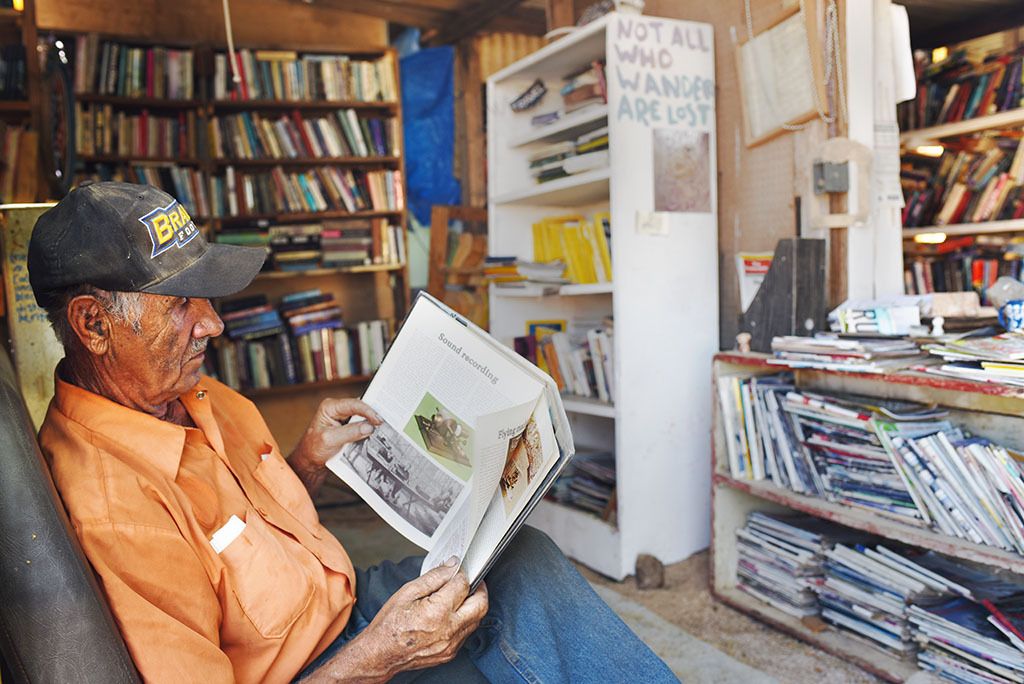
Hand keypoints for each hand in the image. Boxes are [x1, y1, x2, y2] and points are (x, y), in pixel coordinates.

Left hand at [288, 398, 382, 495]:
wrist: (309, 462)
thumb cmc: (314, 449)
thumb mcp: (331, 440)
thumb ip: (350, 432)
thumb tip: (369, 427)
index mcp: (330, 407)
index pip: (353, 404)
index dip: (368, 411)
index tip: (379, 420)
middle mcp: (337, 409)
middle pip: (359, 408)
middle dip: (372, 415)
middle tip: (385, 422)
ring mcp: (342, 418)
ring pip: (361, 416)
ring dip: (370, 422)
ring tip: (383, 428)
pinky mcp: (347, 426)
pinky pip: (360, 425)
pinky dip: (367, 429)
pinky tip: (375, 434)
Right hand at [312, 560, 488, 681]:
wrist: (380, 654)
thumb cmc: (390, 625)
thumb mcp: (408, 592)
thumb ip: (434, 577)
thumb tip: (452, 565)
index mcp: (438, 612)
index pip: (463, 585)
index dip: (461, 573)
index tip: (458, 568)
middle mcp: (449, 630)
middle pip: (480, 604)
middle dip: (479, 588)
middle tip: (470, 580)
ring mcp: (451, 644)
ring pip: (477, 619)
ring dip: (474, 605)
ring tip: (461, 596)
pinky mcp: (450, 653)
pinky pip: (467, 632)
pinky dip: (465, 620)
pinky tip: (453, 613)